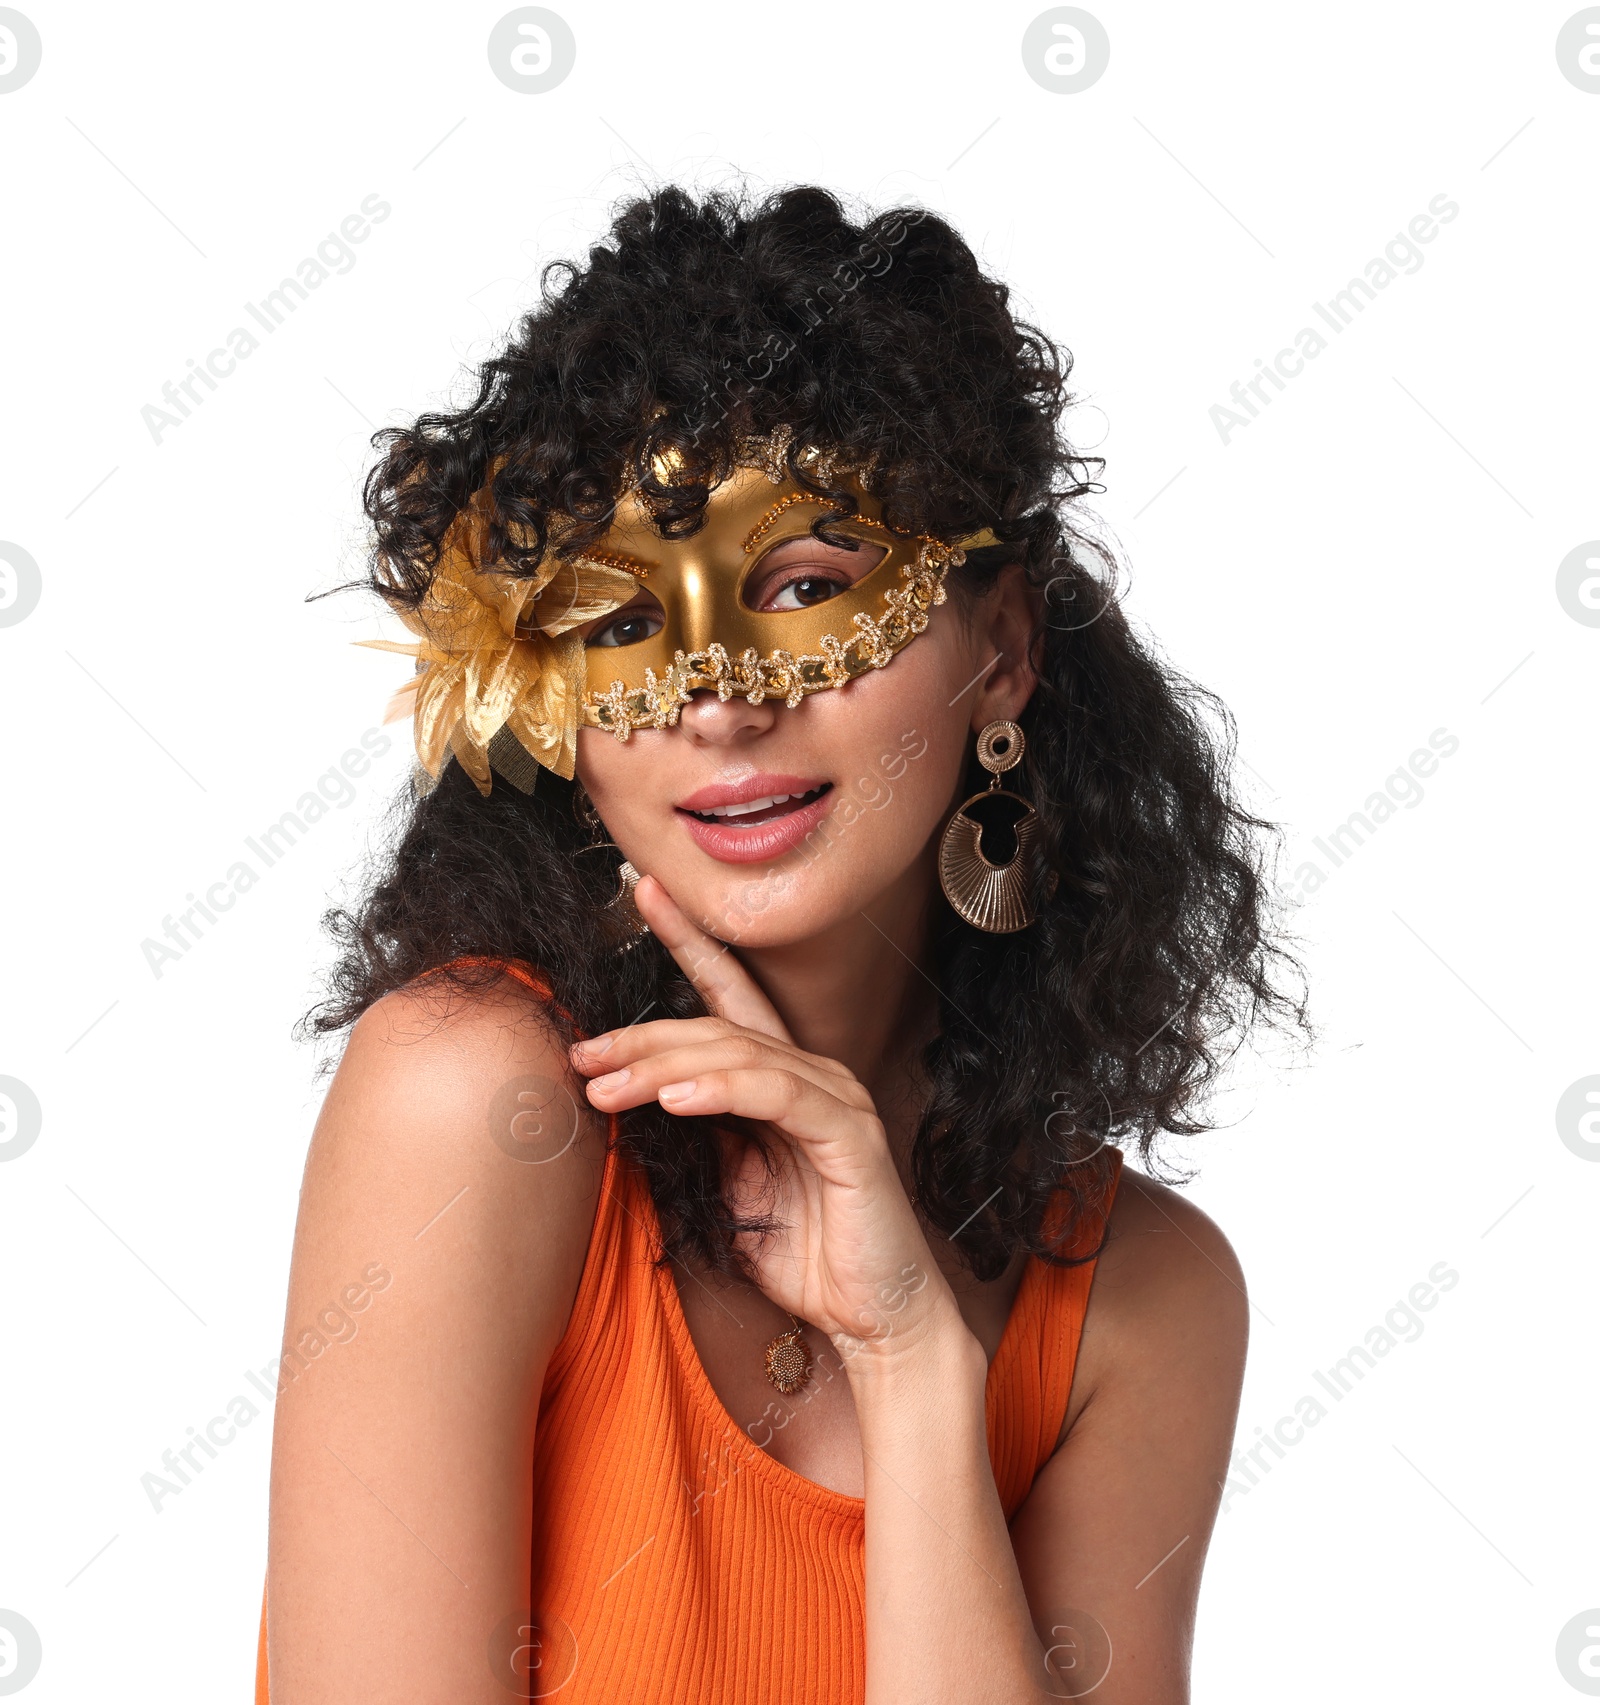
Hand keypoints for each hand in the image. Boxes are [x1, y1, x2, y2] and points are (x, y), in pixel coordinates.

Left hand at [569, 874, 968, 1370]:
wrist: (877, 1320)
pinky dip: (721, 1089)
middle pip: (716, 1028)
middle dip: (641, 1036)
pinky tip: (675, 1097)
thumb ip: (697, 1142)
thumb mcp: (729, 1190)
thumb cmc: (806, 1256)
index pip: (729, 998)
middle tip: (580, 1053)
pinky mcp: (849, 1135)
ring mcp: (835, 1100)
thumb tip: (634, 1103)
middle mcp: (812, 1076)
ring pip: (738, 1054)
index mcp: (782, 1082)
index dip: (689, 942)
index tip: (643, 893)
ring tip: (605, 1084)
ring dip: (662, 1065)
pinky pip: (777, 1097)